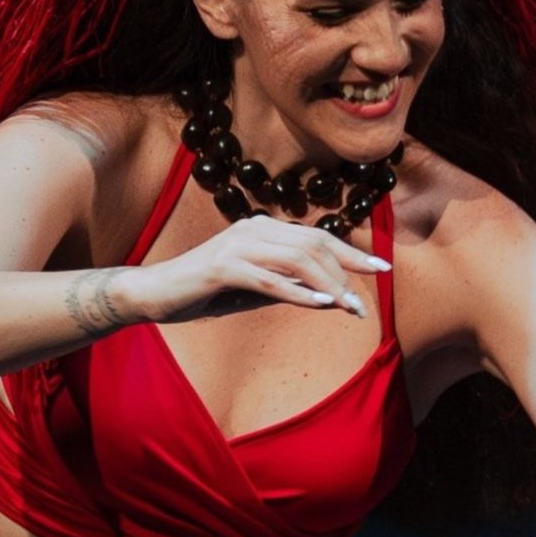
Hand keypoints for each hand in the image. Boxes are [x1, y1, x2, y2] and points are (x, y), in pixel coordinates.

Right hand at [125, 214, 387, 325]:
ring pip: (296, 260)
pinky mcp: (222, 268)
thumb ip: (288, 286)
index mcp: (263, 230)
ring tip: (348, 307)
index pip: (317, 236)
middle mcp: (253, 230)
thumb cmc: (205, 292)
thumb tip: (330, 296)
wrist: (154, 293)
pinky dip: (297, 293)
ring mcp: (236, 246)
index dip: (352, 252)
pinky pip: (268, 280)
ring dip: (327, 285)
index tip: (381, 268)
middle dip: (346, 271)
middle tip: (367, 300)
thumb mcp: (255, 289)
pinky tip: (319, 305)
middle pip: (313, 244)